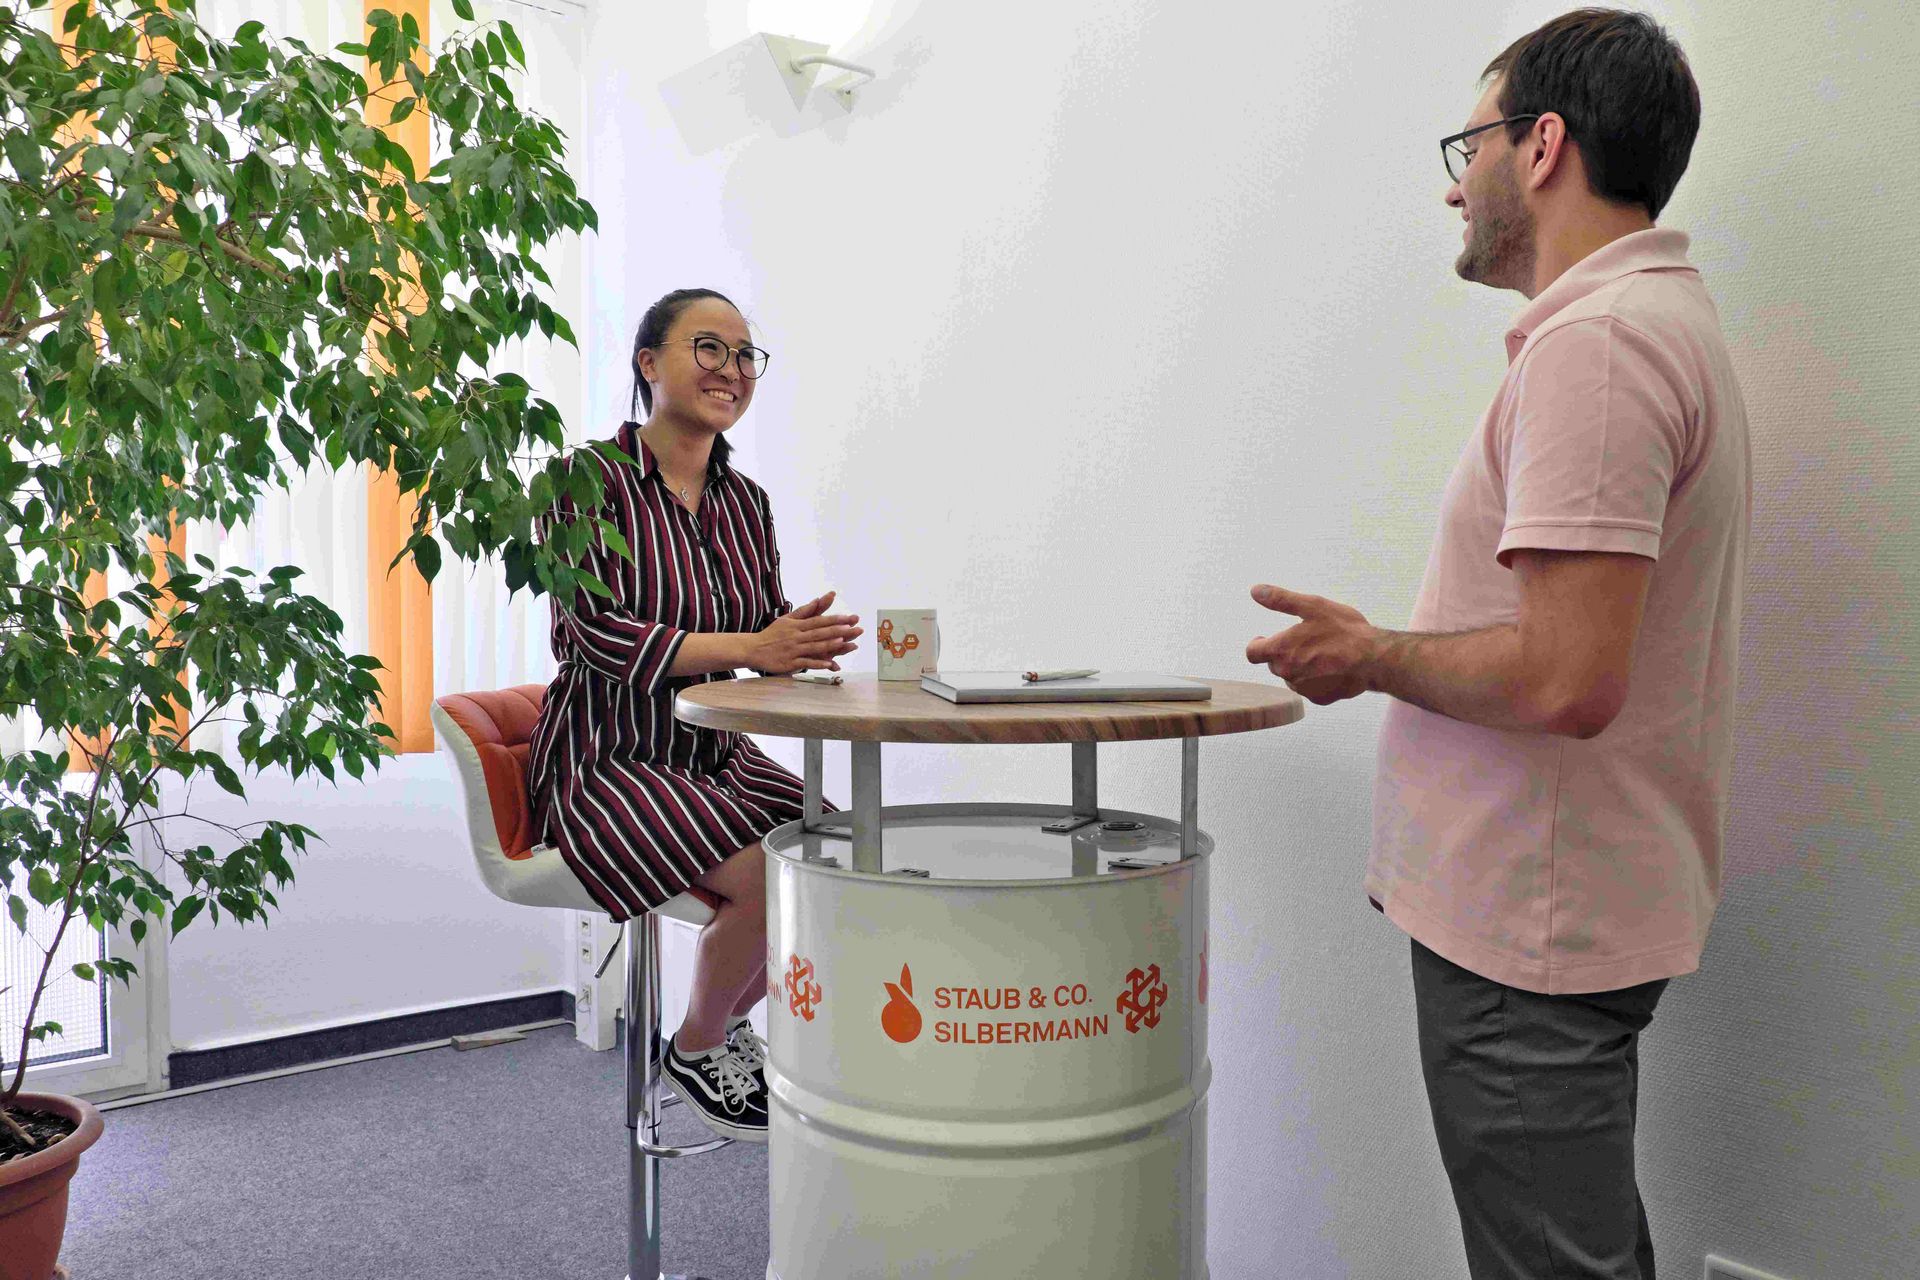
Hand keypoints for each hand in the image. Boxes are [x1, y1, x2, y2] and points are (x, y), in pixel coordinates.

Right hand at [751, 590, 862, 674]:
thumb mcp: (786, 619)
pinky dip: (818, 663)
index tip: (849, 619)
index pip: (819, 621)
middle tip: (854, 629)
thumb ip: (804, 611)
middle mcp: (796, 636)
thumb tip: (817, 600)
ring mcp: (793, 650)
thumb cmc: (771, 634)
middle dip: (838, 631)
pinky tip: (830, 664)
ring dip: (829, 644)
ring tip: (843, 641)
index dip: (835, 620)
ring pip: (814, 647)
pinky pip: (806, 663)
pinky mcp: (790, 663)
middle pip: (820, 633)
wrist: (753, 649)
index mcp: (797, 625)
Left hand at [1245, 584, 1380, 706]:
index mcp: (1280, 650)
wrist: (1373, 659)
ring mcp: (1303, 689)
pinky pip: (1310, 688)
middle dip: (1284, 653)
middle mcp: (1287, 673)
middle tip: (1304, 640)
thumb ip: (1280, 599)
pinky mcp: (1319, 699)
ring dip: (1300, 666)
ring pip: (1292, 677)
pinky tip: (1331, 667)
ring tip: (1322, 653)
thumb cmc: (1344, 631)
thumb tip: (1255, 590)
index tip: (1267, 638)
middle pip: (1274, 664)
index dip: (1258, 644)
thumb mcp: (1312, 606)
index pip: (1253, 652)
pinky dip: (1316, 679)